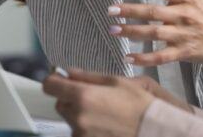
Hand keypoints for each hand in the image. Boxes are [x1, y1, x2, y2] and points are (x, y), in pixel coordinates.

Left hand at [42, 69, 168, 136]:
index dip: (55, 80)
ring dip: (79, 114)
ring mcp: (81, 134)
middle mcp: (77, 116)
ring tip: (103, 113)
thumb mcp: (116, 82)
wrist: (152, 129)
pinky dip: (86, 128)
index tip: (61, 80)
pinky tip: (104, 124)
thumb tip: (68, 72)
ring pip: (70, 119)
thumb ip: (88, 76)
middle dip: (70, 98)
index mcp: (83, 96)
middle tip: (91, 97)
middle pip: (60, 103)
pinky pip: (79, 132)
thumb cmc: (139, 105)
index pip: (49, 86)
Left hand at [108, 0, 202, 68]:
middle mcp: (185, 16)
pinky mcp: (184, 52)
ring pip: (153, 33)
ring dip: (132, 32)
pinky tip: (128, 57)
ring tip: (113, 30)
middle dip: (130, 11)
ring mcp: (183, 36)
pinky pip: (161, 56)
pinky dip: (144, 58)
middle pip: (153, 12)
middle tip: (111, 10)